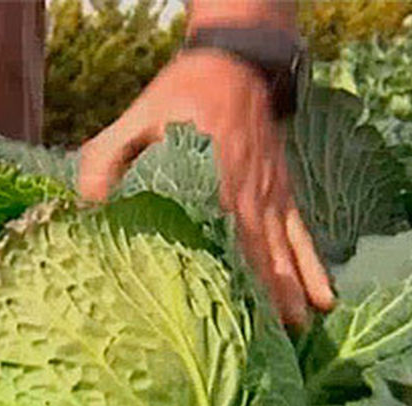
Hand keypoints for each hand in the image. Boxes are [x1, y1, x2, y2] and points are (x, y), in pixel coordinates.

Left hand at [77, 49, 334, 327]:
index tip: (226, 305)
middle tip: (270, 336)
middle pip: (259, 248)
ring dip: (292, 288)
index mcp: (213, 174)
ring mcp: (270, 192)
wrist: (234, 63)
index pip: (220, 229)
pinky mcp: (282, 191)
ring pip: (284, 247)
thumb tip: (87, 205)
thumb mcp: (138, 115)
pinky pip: (301, 233)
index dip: (225, 267)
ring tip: (299, 327)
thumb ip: (109, 157)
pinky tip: (324, 298)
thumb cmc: (181, 93)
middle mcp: (248, 189)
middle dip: (266, 292)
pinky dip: (312, 266)